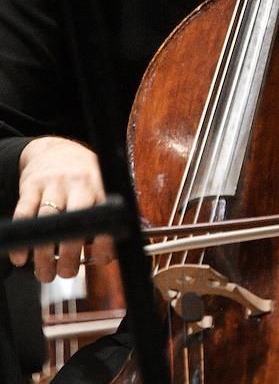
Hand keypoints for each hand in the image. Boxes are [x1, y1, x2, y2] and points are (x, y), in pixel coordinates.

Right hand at [9, 137, 113, 282]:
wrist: (55, 150)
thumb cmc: (83, 175)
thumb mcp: (102, 186)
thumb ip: (107, 214)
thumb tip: (112, 252)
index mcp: (101, 186)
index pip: (106, 217)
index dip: (104, 242)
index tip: (100, 260)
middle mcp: (79, 184)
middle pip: (76, 222)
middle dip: (70, 254)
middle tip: (67, 273)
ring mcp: (53, 185)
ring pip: (48, 222)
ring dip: (44, 254)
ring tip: (45, 273)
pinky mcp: (31, 187)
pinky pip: (23, 215)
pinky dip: (22, 241)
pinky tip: (21, 258)